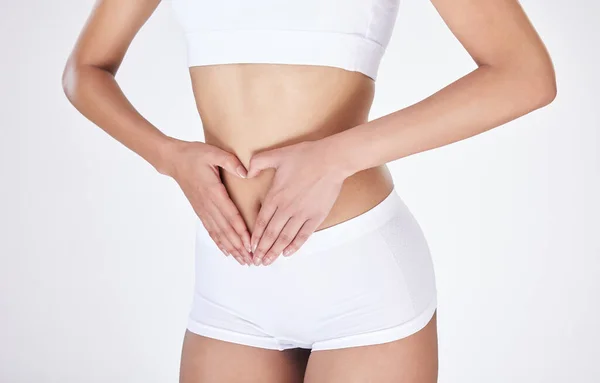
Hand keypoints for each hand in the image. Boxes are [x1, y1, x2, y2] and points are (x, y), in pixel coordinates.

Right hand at [166, 140, 252, 264]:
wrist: (173, 160)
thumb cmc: (194, 155)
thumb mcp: (213, 152)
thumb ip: (230, 161)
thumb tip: (246, 172)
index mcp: (213, 191)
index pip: (230, 215)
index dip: (241, 231)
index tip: (250, 243)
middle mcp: (208, 204)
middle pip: (226, 230)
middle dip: (240, 246)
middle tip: (252, 260)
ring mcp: (203, 209)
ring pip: (219, 233)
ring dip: (232, 248)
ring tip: (243, 260)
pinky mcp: (200, 211)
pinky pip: (211, 230)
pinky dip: (220, 242)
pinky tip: (228, 252)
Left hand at [246, 139, 351, 265]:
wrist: (332, 160)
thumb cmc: (306, 155)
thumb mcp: (277, 154)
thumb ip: (258, 162)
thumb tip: (247, 173)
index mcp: (276, 195)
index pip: (261, 221)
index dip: (255, 236)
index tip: (250, 246)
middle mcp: (287, 208)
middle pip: (271, 234)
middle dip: (262, 249)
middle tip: (256, 261)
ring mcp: (302, 214)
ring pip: (285, 237)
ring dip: (275, 251)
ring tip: (268, 261)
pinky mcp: (316, 216)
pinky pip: (304, 235)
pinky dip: (295, 245)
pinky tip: (287, 253)